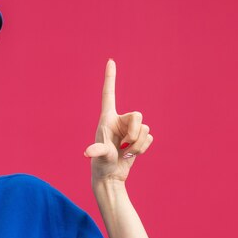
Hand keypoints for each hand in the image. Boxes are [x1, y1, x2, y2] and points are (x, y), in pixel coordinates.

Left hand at [84, 59, 153, 183]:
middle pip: (138, 116)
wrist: (110, 177)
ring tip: (125, 153)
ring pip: (145, 129)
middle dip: (135, 133)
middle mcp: (119, 121)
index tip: (110, 61)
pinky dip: (143, 148)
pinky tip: (131, 154)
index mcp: (107, 118)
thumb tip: (88, 153)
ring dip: (138, 144)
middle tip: (125, 146)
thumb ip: (97, 151)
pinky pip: (150, 138)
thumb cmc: (101, 165)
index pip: (109, 94)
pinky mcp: (138, 138)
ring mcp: (129, 129)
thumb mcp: (99, 157)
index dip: (110, 78)